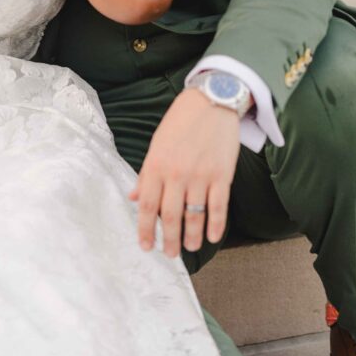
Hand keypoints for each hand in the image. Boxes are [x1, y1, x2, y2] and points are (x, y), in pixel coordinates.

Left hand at [130, 89, 239, 257]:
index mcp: (156, 164)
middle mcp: (177, 173)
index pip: (147, 205)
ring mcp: (201, 175)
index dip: (145, 229)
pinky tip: (213, 237)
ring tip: (190, 248)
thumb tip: (133, 197)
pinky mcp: (222, 175)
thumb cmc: (181, 121)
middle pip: (170, 216)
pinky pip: (218, 207)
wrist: (212, 100)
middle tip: (169, 254)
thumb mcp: (157, 143)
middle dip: (169, 240)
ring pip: (195, 216)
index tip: (145, 246)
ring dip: (192, 237)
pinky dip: (216, 226)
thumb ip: (146, 173)